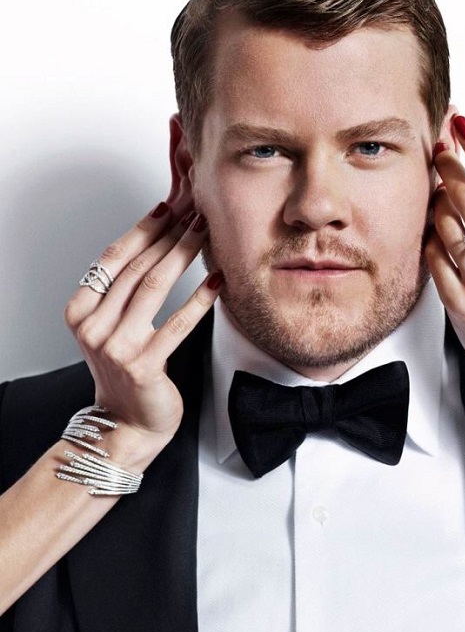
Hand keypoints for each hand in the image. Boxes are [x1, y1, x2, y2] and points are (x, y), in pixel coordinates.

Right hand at [64, 200, 220, 467]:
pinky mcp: (144, 365)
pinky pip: (178, 324)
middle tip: (195, 209)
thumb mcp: (111, 328)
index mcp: (80, 312)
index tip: (168, 205)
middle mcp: (93, 327)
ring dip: (183, 254)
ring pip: (154, 287)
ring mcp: (116, 347)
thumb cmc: (125, 372)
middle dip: (169, 234)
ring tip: (205, 232)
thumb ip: (124, 292)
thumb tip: (158, 239)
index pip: (113, 259)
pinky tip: (217, 280)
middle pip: (136, 267)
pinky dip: (199, 300)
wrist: (125, 425)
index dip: (142, 229)